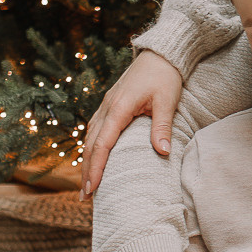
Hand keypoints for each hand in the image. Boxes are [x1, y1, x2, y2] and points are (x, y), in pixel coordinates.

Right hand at [81, 51, 184, 196]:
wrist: (160, 54)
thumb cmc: (165, 76)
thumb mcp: (166, 101)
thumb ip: (162, 127)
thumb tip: (163, 153)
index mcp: (118, 108)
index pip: (102, 144)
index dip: (96, 168)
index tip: (92, 188)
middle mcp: (107, 108)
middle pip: (91, 145)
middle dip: (87, 171)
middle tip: (85, 197)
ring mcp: (106, 106)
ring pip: (90, 138)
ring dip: (87, 161)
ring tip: (87, 185)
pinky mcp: (109, 105)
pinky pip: (95, 130)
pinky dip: (92, 147)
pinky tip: (93, 159)